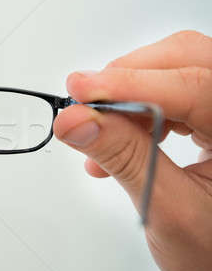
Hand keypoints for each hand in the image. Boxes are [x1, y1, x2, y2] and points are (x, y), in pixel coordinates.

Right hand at [53, 30, 211, 270]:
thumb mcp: (167, 210)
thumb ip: (123, 157)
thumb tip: (77, 120)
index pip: (191, 85)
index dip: (129, 84)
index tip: (81, 92)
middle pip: (186, 61)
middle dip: (129, 78)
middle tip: (84, 101)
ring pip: (179, 71)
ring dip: (130, 96)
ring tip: (101, 134)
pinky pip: (177, 93)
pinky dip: (140, 110)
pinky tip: (121, 140)